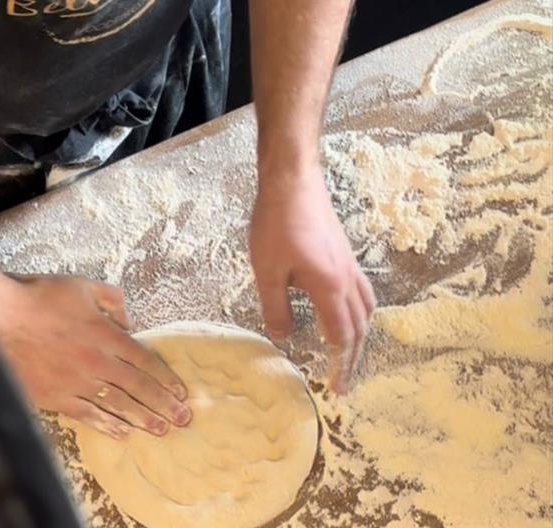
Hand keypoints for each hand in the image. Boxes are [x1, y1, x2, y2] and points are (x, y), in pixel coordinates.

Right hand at [0, 275, 191, 438]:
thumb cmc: (38, 298)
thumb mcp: (81, 286)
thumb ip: (111, 299)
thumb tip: (129, 318)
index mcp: (105, 335)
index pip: (145, 361)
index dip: (166, 379)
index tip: (181, 392)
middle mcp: (96, 362)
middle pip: (138, 388)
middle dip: (164, 405)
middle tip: (184, 419)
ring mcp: (76, 382)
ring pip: (117, 404)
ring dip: (142, 418)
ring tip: (162, 430)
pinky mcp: (56, 397)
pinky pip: (88, 415)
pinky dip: (107, 425)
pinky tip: (123, 433)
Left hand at [248, 163, 375, 392]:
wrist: (293, 181)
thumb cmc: (276, 223)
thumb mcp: (267, 271)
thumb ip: (275, 308)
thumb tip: (284, 338)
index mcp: (330, 287)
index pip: (342, 335)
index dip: (338, 363)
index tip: (334, 386)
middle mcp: (347, 278)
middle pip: (360, 326)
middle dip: (352, 357)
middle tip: (343, 382)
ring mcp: (349, 265)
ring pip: (366, 308)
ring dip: (359, 335)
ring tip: (348, 353)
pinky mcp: (344, 254)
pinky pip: (361, 292)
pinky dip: (359, 312)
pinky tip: (344, 313)